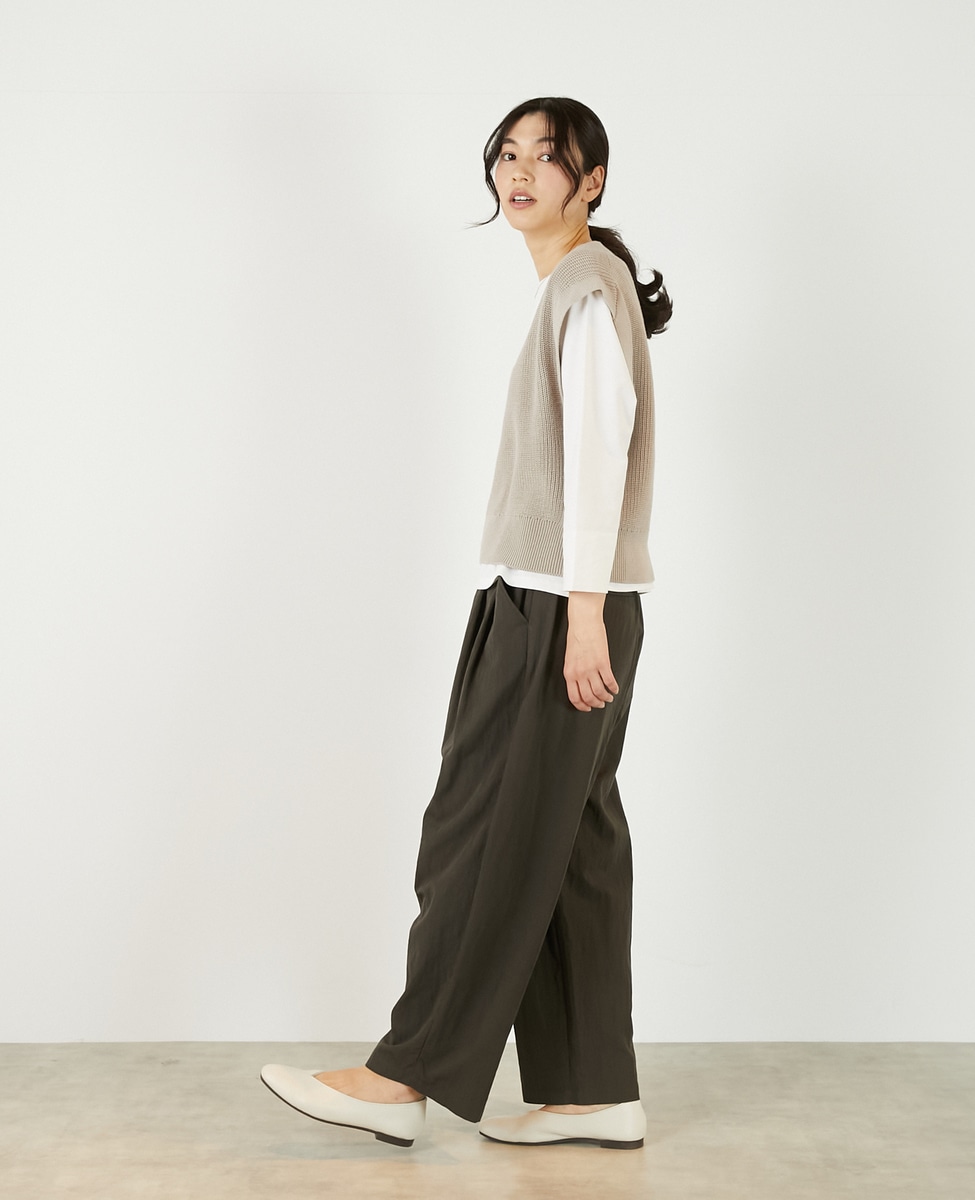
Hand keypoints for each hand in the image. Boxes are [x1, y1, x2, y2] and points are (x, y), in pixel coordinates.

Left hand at [563, 592, 619, 711]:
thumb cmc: (576, 636)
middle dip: (596, 704)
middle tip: (601, 704)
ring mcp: (591, 668)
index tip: (587, 708)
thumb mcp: (569, 658)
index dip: (582, 706)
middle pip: (588, 698)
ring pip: (599, 692)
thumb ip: (574, 672)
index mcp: (569, 673)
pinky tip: (615, 688)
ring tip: (609, 697)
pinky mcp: (603, 662)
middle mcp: (579, 673)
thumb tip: (580, 684)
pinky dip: (614, 687)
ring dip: (606, 697)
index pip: (574, 697)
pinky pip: (609, 681)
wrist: (583, 622)